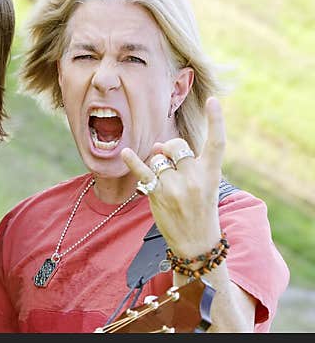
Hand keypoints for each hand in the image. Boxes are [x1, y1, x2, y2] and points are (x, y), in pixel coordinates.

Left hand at [121, 97, 226, 257]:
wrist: (196, 242)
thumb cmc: (199, 209)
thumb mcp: (204, 185)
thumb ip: (185, 162)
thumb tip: (159, 145)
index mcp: (212, 173)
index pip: (218, 142)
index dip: (216, 120)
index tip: (213, 100)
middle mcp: (195, 178)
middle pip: (177, 145)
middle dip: (170, 148)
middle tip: (171, 163)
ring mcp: (176, 186)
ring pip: (158, 158)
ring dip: (157, 164)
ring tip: (165, 181)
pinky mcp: (158, 194)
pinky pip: (143, 172)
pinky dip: (132, 161)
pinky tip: (125, 152)